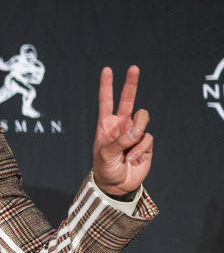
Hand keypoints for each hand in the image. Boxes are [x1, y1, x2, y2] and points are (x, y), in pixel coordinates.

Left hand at [92, 65, 152, 194]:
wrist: (117, 185)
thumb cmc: (105, 168)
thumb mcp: (105, 154)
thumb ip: (120, 141)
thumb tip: (137, 131)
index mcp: (106, 125)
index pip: (106, 102)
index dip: (106, 86)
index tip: (107, 70)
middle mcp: (121, 125)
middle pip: (128, 100)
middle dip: (131, 83)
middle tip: (134, 67)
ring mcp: (134, 133)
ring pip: (142, 119)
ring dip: (136, 133)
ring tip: (127, 150)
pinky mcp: (146, 143)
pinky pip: (147, 138)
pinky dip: (140, 149)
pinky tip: (132, 159)